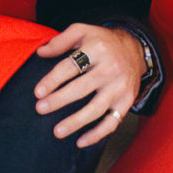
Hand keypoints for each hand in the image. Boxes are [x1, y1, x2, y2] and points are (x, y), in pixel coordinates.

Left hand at [34, 22, 145, 147]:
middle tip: (40, 108)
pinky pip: (112, 123)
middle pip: (82, 88)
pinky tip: (80, 141)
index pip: (71, 66)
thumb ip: (60, 41)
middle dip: (59, 100)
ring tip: (57, 131)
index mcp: (98, 49)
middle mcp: (111, 68)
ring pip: (96, 109)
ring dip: (76, 122)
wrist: (135, 49)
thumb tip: (40, 53)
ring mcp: (120, 87)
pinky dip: (97, 135)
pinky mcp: (126, 102)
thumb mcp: (83, 31)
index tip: (38, 92)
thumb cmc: (102, 42)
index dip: (53, 80)